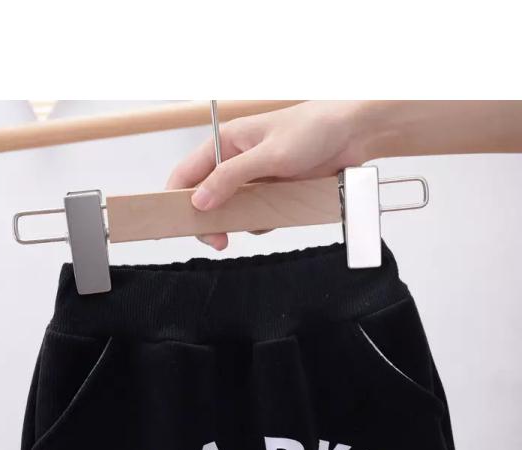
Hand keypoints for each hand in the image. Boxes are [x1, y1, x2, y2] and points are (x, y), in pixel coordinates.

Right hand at [166, 101, 365, 249]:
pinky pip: (256, 215)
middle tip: (219, 241)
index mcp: (226, 143)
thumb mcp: (268, 154)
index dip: (175, 198)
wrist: (353, 135)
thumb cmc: (312, 129)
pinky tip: (279, 212)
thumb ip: (231, 177)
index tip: (175, 224)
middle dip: (209, 221)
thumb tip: (199, 201)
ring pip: (231, 210)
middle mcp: (235, 161)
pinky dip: (264, 220)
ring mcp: (254, 180)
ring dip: (240, 222)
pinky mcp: (272, 193)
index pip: (186, 173)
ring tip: (258, 220)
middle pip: (205, 198)